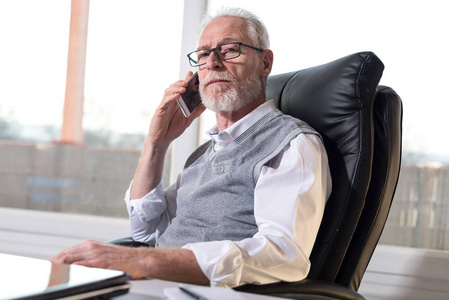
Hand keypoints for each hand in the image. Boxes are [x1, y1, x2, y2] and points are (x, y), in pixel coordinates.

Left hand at [49, 240, 208, 284]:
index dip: (51, 263)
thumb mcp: (103, 257)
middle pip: (62, 257)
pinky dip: (71, 272)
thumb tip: (73, 268)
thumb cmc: (125, 260)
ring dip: (56, 269)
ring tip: (48, 278)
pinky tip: (65, 278)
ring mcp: (96, 255)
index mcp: (89, 246)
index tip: (42, 271)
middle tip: (41, 276)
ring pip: (69, 261)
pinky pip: (82, 268)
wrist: (143, 260)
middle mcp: (90, 247)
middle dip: (50, 267)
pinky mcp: (102, 263)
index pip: (63, 254)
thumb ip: (88, 261)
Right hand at [146, 71, 205, 148]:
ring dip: (176, 88)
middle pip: (173, 87)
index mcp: (177, 103)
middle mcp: (170, 102)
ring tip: (184, 87)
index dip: (185, 80)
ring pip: (168, 92)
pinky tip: (177, 96)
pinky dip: (171, 97)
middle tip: (187, 81)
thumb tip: (205, 105)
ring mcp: (164, 105)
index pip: (181, 89)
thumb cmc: (172, 130)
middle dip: (180, 82)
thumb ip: (195, 112)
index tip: (191, 74)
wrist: (162, 140)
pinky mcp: (160, 111)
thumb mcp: (187, 120)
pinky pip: (165, 102)